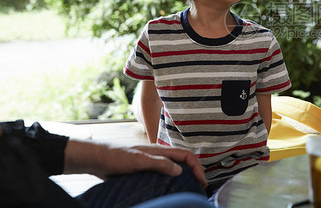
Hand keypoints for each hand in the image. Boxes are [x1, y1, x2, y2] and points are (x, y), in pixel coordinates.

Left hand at [64, 140, 206, 186]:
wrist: (99, 158)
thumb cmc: (117, 156)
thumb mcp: (139, 160)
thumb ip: (160, 163)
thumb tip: (179, 170)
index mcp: (161, 150)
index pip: (186, 156)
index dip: (197, 167)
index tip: (201, 181)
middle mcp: (159, 155)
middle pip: (183, 161)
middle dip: (194, 172)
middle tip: (199, 186)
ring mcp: (153, 162)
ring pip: (174, 168)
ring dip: (184, 176)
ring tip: (188, 189)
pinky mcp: (145, 169)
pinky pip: (164, 174)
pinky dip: (172, 181)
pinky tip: (169, 189)